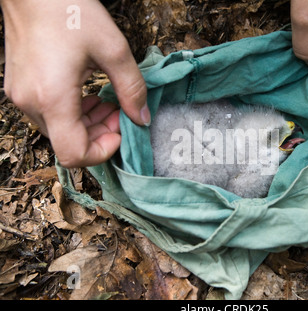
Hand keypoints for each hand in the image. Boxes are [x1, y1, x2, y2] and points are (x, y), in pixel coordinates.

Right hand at [1, 0, 148, 167]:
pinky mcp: (19, 89)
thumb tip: (143, 119)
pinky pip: (49, 116)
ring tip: (108, 102)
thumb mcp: (113, 49)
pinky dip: (73, 114)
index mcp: (52, 98)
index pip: (74, 154)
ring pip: (60, 131)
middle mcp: (31, 104)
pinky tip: (89, 95)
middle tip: (120, 112)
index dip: (102, 152)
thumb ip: (132, 89)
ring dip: (88, 124)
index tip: (120, 131)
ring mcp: (21, 97)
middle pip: (69, 143)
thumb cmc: (69, 10)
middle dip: (100, 134)